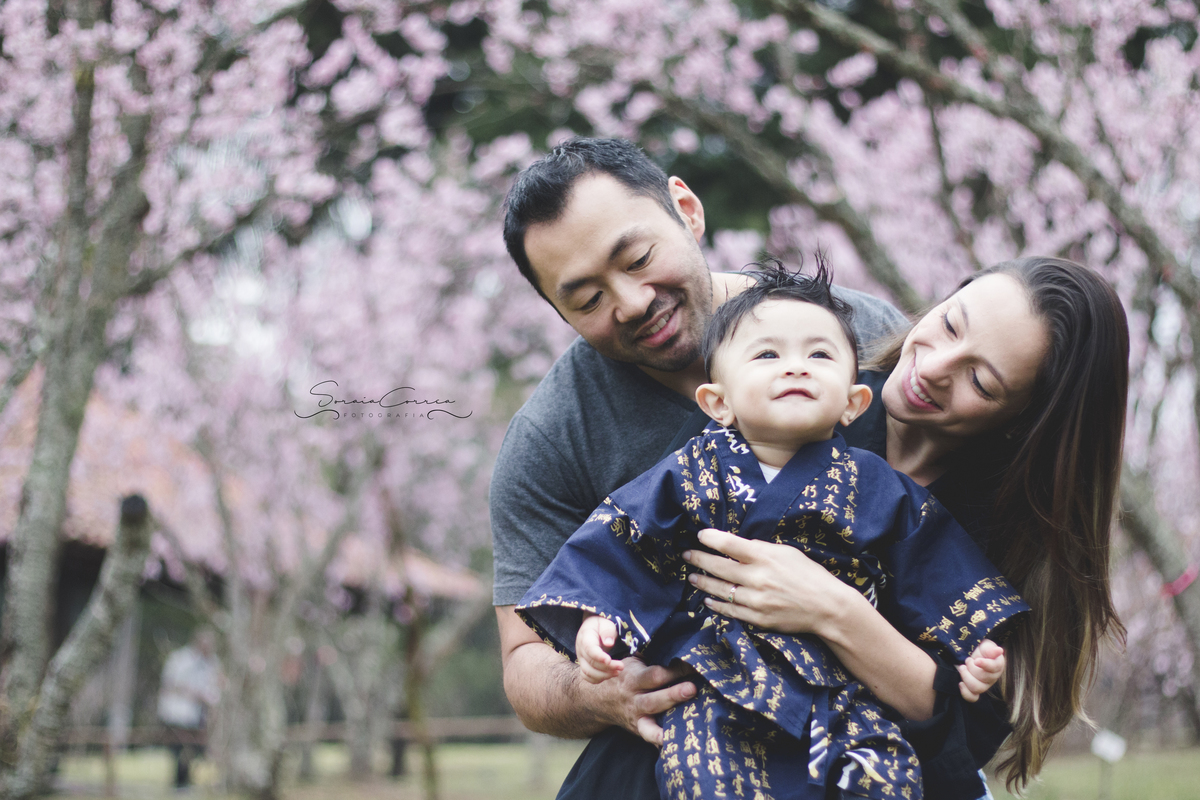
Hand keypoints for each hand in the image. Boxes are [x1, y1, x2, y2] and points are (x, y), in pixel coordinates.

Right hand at [576, 614, 622, 683]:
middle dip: (607, 667)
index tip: (609, 660)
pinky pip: (587, 677)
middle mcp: (580, 649)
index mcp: (585, 636)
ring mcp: (581, 659)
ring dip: (604, 675)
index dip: (598, 656)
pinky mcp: (584, 665)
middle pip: (591, 663)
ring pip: (588, 673)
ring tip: (618, 672)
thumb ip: (607, 631)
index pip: (589, 648)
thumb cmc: (601, 624)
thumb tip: (609, 643)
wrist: (593, 627)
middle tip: (621, 666)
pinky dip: (598, 679)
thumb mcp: (606, 622)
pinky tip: (610, 675)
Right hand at [603, 658, 696, 744]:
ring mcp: (636, 718)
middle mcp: (633, 700)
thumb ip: (650, 655)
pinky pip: (649, 738)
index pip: (654, 674)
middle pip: (653, 700)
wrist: (597, 700)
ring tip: (687, 723)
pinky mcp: (639, 730)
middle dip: (673, 695)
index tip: (694, 665)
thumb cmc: (623, 676)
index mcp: (633, 679)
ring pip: (650, 724)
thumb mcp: (631, 661)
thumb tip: (677, 645)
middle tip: (692, 689)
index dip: (674, 670)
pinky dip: (660, 742)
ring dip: (670, 723)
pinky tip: (676, 745)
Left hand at [682, 528, 853, 635]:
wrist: (827, 607)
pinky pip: (730, 610)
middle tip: (687, 555)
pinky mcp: (758, 618)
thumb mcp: (787, 553)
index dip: (710, 538)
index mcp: (765, 557)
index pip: (729, 544)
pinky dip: (716, 604)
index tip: (700, 535)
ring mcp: (756, 600)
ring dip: (703, 582)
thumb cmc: (809, 575)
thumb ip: (761, 548)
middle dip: (699, 559)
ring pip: (720, 590)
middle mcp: (758, 578)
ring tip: (693, 577)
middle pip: (719, 566)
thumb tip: (738, 545)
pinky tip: (707, 599)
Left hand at [958, 639, 1005, 701]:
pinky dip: (965, 692)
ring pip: (977, 688)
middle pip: (984, 678)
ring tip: (962, 668)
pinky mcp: (975, 691)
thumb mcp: (984, 644)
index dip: (985, 664)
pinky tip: (960, 683)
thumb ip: (989, 648)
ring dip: (966, 677)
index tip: (976, 660)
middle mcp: (992, 677)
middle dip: (972, 668)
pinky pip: (973, 698)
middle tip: (967, 660)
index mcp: (997, 664)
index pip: (995, 667)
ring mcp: (984, 685)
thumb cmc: (979, 649)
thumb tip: (999, 650)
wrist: (970, 654)